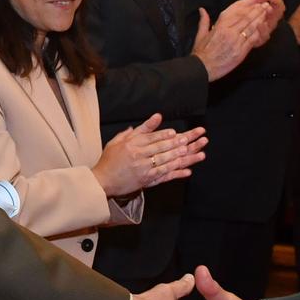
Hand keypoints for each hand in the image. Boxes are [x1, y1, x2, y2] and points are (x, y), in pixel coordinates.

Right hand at [92, 114, 207, 196]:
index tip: (177, 133)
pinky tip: (188, 171)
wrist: (102, 181)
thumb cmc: (109, 160)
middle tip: (194, 138)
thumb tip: (154, 118)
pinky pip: (165, 175)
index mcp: (132, 144)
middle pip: (163, 147)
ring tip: (197, 152)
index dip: (165, 135)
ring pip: (167, 161)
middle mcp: (139, 155)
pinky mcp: (147, 180)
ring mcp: (144, 169)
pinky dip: (177, 173)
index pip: (152, 137)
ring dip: (184, 157)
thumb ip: (136, 131)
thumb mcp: (118, 141)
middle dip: (180, 143)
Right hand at [194, 0, 284, 79]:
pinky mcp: (241, 51)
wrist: (202, 68)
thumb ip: (204, 21)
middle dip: (257, 11)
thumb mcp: (200, 34)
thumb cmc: (201, 53)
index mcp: (220, 26)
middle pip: (246, 18)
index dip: (248, 7)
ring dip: (260, 20)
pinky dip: (259, 33)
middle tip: (265, 6)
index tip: (255, 3)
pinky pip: (252, 40)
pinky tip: (264, 29)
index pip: (237, 13)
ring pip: (251, 27)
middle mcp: (229, 32)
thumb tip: (202, 10)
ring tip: (267, 14)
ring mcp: (236, 41)